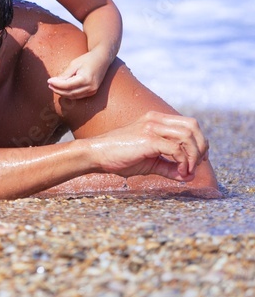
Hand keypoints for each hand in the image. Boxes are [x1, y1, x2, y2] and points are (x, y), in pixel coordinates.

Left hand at [47, 50, 109, 98]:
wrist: (102, 59)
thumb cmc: (88, 59)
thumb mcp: (74, 64)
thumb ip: (65, 74)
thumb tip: (54, 81)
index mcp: (86, 79)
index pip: (67, 85)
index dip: (57, 84)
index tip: (49, 81)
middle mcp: (90, 87)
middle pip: (70, 93)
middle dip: (58, 90)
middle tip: (49, 85)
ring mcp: (92, 91)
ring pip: (73, 96)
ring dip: (62, 93)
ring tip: (54, 87)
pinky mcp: (92, 92)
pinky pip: (78, 95)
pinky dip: (69, 93)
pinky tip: (62, 89)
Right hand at [87, 111, 208, 180]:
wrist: (96, 155)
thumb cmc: (119, 157)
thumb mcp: (149, 162)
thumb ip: (169, 167)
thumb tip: (189, 176)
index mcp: (155, 120)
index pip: (189, 123)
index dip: (199, 141)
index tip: (198, 159)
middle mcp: (155, 120)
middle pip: (193, 126)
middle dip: (201, 147)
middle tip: (196, 164)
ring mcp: (151, 128)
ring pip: (188, 137)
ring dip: (194, 156)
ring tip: (187, 171)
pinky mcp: (149, 139)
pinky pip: (177, 149)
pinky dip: (184, 162)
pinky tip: (179, 172)